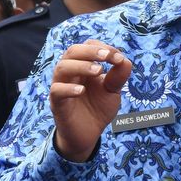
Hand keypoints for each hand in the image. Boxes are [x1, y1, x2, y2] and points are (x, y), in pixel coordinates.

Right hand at [51, 39, 132, 161]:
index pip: (87, 47)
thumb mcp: (112, 91)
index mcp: (83, 66)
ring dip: (81, 66)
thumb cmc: (98, 108)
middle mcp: (70, 73)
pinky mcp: (57, 103)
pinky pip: (57, 91)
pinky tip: (82, 90)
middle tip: (106, 57)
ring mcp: (61, 87)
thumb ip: (118, 76)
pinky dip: (68, 88)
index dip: (102, 48)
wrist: (89, 134)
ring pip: (62, 68)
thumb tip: (124, 59)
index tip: (117, 57)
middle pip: (72, 52)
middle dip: (90, 51)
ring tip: (98, 71)